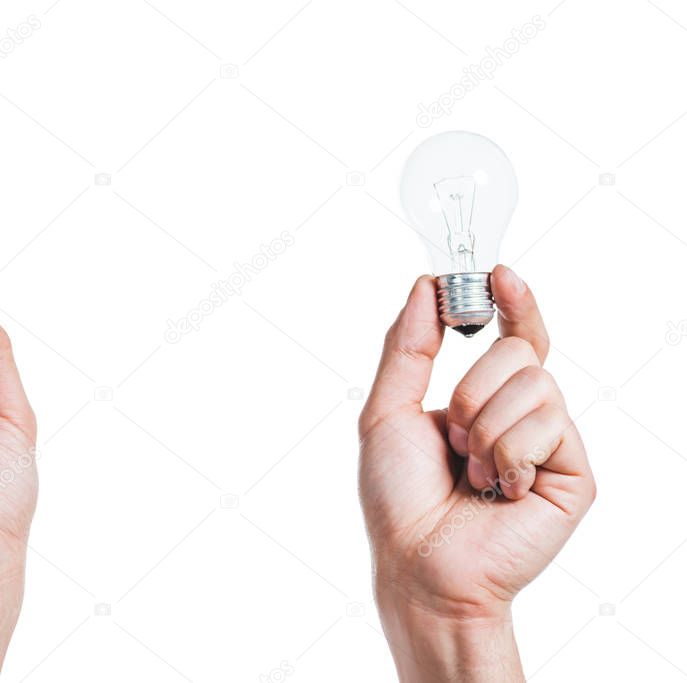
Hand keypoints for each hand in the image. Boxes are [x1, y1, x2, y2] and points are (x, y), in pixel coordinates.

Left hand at [358, 265, 594, 681]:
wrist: (418, 564)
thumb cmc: (399, 498)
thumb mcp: (386, 412)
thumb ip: (407, 348)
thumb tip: (424, 287)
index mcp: (484, 400)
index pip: (515, 338)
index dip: (513, 302)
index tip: (497, 274)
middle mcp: (524, 416)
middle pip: (520, 351)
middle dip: (471, 390)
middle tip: (452, 438)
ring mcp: (552, 443)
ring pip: (534, 384)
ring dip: (483, 429)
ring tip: (474, 473)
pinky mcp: (575, 473)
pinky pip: (546, 424)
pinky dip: (507, 455)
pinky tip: (499, 491)